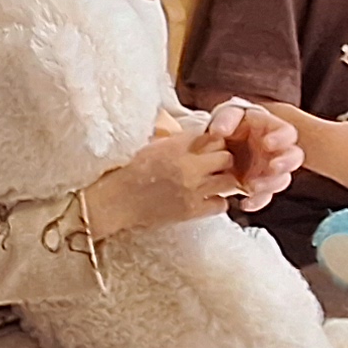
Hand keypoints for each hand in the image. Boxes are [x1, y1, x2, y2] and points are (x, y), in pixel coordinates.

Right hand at [86, 124, 253, 233]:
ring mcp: (192, 190)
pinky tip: (208, 198)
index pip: (214, 137)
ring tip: (215, 182)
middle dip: (224, 159)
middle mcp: (188, 166)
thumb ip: (180, 141)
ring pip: (229, 180)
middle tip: (216, 165)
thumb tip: (202, 137)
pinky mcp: (192, 211)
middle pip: (227, 157)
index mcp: (177, 146)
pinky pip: (221, 204)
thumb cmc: (132, 171)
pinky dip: (218, 201)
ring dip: (224, 180)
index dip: (216, 141)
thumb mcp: (155, 146)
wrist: (118, 201)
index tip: (211, 147)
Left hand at [212, 101, 301, 204]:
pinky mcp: (260, 185)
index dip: (281, 139)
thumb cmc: (229, 122)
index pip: (287, 133)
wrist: (219, 142)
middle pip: (294, 158)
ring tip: (252, 186)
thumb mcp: (227, 114)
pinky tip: (245, 204)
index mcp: (273, 130)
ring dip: (270, 185)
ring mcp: (270, 169)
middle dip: (285, 163)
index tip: (268, 143)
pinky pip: (265, 196)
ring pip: (282, 180)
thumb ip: (225, 119)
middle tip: (273, 167)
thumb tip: (219, 131)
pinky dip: (257, 201)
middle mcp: (277, 151)